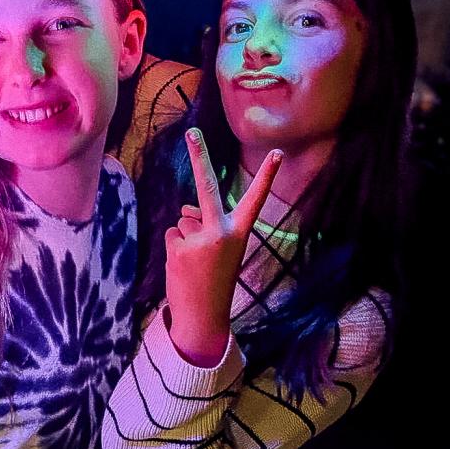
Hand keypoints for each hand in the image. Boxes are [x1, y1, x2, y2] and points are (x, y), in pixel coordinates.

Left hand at [164, 129, 282, 366]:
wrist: (202, 316)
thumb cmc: (214, 280)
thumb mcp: (219, 251)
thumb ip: (207, 225)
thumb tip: (185, 209)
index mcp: (240, 233)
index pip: (255, 200)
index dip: (266, 177)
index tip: (277, 154)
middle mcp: (222, 232)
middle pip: (208, 186)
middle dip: (200, 155)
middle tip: (192, 132)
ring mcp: (199, 238)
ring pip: (183, 220)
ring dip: (185, 236)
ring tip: (195, 262)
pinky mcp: (178, 247)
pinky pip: (172, 233)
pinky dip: (174, 247)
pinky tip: (183, 266)